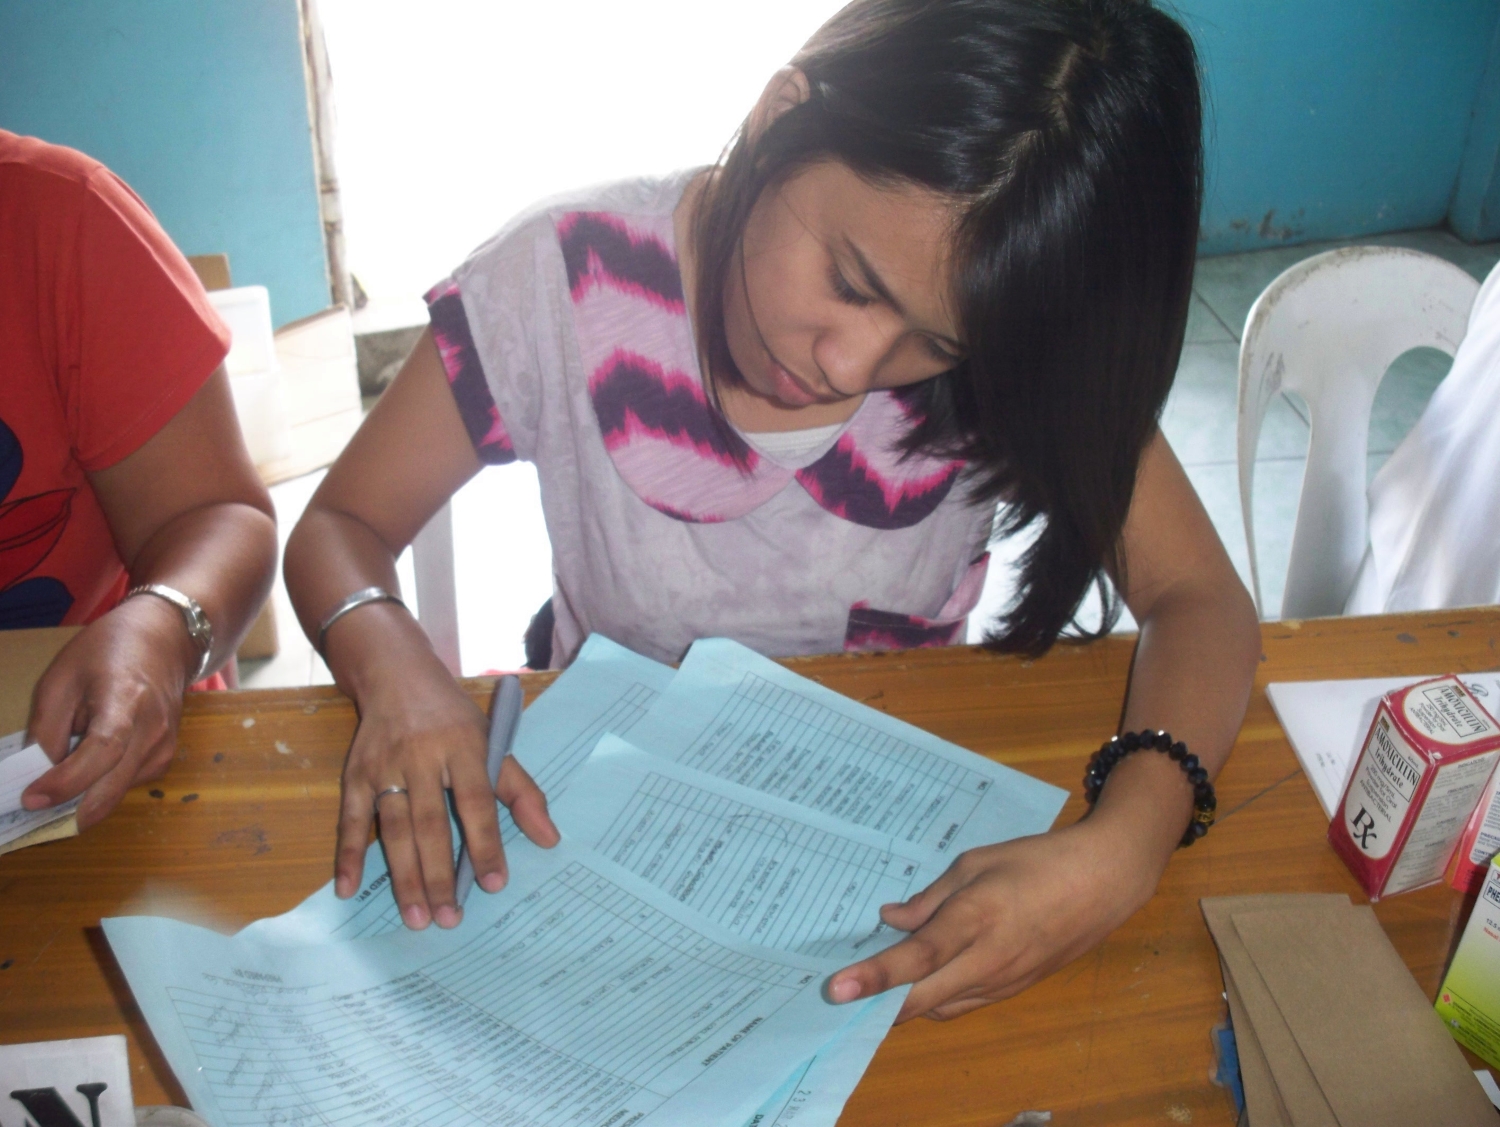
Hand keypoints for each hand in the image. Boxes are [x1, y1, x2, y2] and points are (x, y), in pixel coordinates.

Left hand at [22, 594, 198, 828]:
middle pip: (111, 787)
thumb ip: (47, 729)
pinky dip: (100, 786)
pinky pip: (124, 786)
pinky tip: (88, 764)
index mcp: (125, 700)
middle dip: (68, 809)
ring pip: (115, 793)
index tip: (31, 799)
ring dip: (82, 796)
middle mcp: (153, 730)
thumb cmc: (107, 652)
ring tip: (60, 774)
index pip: (102, 751)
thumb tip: (39, 775)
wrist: (165, 641)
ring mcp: (164, 747)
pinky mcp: (165, 759)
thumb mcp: (61, 678)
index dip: (66, 781)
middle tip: (33, 809)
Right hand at [335, 656, 558, 930]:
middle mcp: (422, 757)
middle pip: (431, 823)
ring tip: (416, 918)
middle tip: (449, 920)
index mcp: (463, 747)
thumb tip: (550, 839)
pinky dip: (348, 855)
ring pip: (393, 829)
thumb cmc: (453, 718)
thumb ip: (520, 792)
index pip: (477, 802)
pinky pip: (350, 819)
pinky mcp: (354, 775)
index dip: (486, 844)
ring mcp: (384, 768)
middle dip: (440, 875)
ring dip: (403, 876)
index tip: (494, 885)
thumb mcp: (492, 742)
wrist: (397, 677)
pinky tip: (348, 890)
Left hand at [826, 816, 1164, 1021]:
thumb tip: (892, 920)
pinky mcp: (1015, 989)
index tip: (837, 988)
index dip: (874, 975)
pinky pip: (964, 1004)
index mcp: (977, 916)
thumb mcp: (976, 862)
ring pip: (941, 1007)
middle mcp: (989, 958)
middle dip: (878, 1003)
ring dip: (905, 1004)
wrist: (1103, 882)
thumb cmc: (1037, 861)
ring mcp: (1005, 980)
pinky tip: (919, 983)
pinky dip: (935, 999)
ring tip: (871, 988)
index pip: (918, 956)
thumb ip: (931, 897)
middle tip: (839, 997)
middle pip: (923, 997)